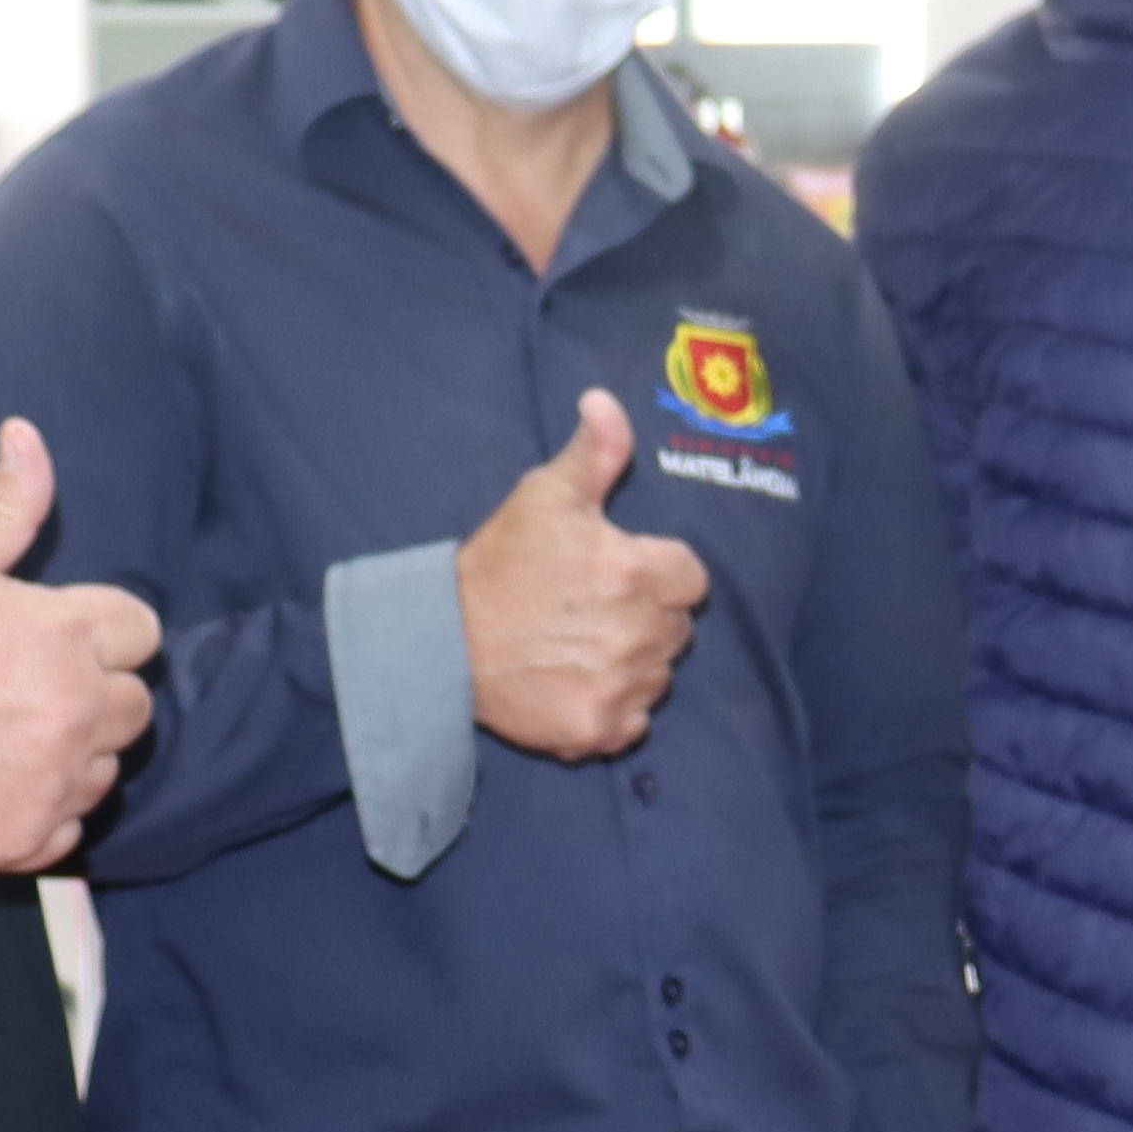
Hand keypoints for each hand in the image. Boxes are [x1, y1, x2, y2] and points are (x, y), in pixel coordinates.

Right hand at [0, 417, 161, 878]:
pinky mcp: (22, 842)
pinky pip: (70, 828)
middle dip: (92, 695)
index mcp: (62, 634)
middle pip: (136, 706)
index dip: (101, 635)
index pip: (142, 633)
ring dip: (72, 757)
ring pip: (106, 771)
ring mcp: (50, 783)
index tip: (52, 644)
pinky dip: (40, 813)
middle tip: (20, 693)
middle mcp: (72, 711)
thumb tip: (29, 434)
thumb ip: (6, 507)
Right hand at [463, 391, 706, 759]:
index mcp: (635, 573)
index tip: (621, 573)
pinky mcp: (598, 730)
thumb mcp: (544, 496)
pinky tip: (578, 684)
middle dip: (649, 616)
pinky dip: (615, 708)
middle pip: (678, 628)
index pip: (692, 578)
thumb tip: (607, 401)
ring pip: (660, 675)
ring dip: (636, 662)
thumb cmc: (499, 564)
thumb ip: (594, 452)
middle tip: (594, 608)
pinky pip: (635, 721)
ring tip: (583, 645)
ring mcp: (619, 688)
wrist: (440, 642)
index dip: (660, 573)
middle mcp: (637, 635)